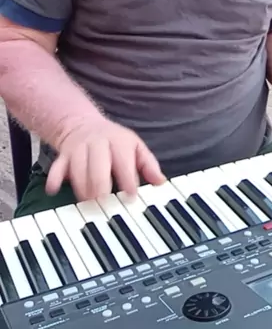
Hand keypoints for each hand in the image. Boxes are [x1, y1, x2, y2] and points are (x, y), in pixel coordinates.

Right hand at [46, 119, 165, 200]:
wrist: (83, 124)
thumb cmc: (114, 141)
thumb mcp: (135, 146)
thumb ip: (148, 165)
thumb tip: (160, 182)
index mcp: (118, 142)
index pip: (124, 162)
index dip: (128, 181)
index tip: (131, 197)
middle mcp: (97, 144)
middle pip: (98, 168)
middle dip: (102, 187)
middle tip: (106, 204)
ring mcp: (78, 150)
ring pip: (78, 170)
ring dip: (83, 189)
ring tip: (90, 202)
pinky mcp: (63, 157)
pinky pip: (56, 168)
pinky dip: (54, 179)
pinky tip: (54, 190)